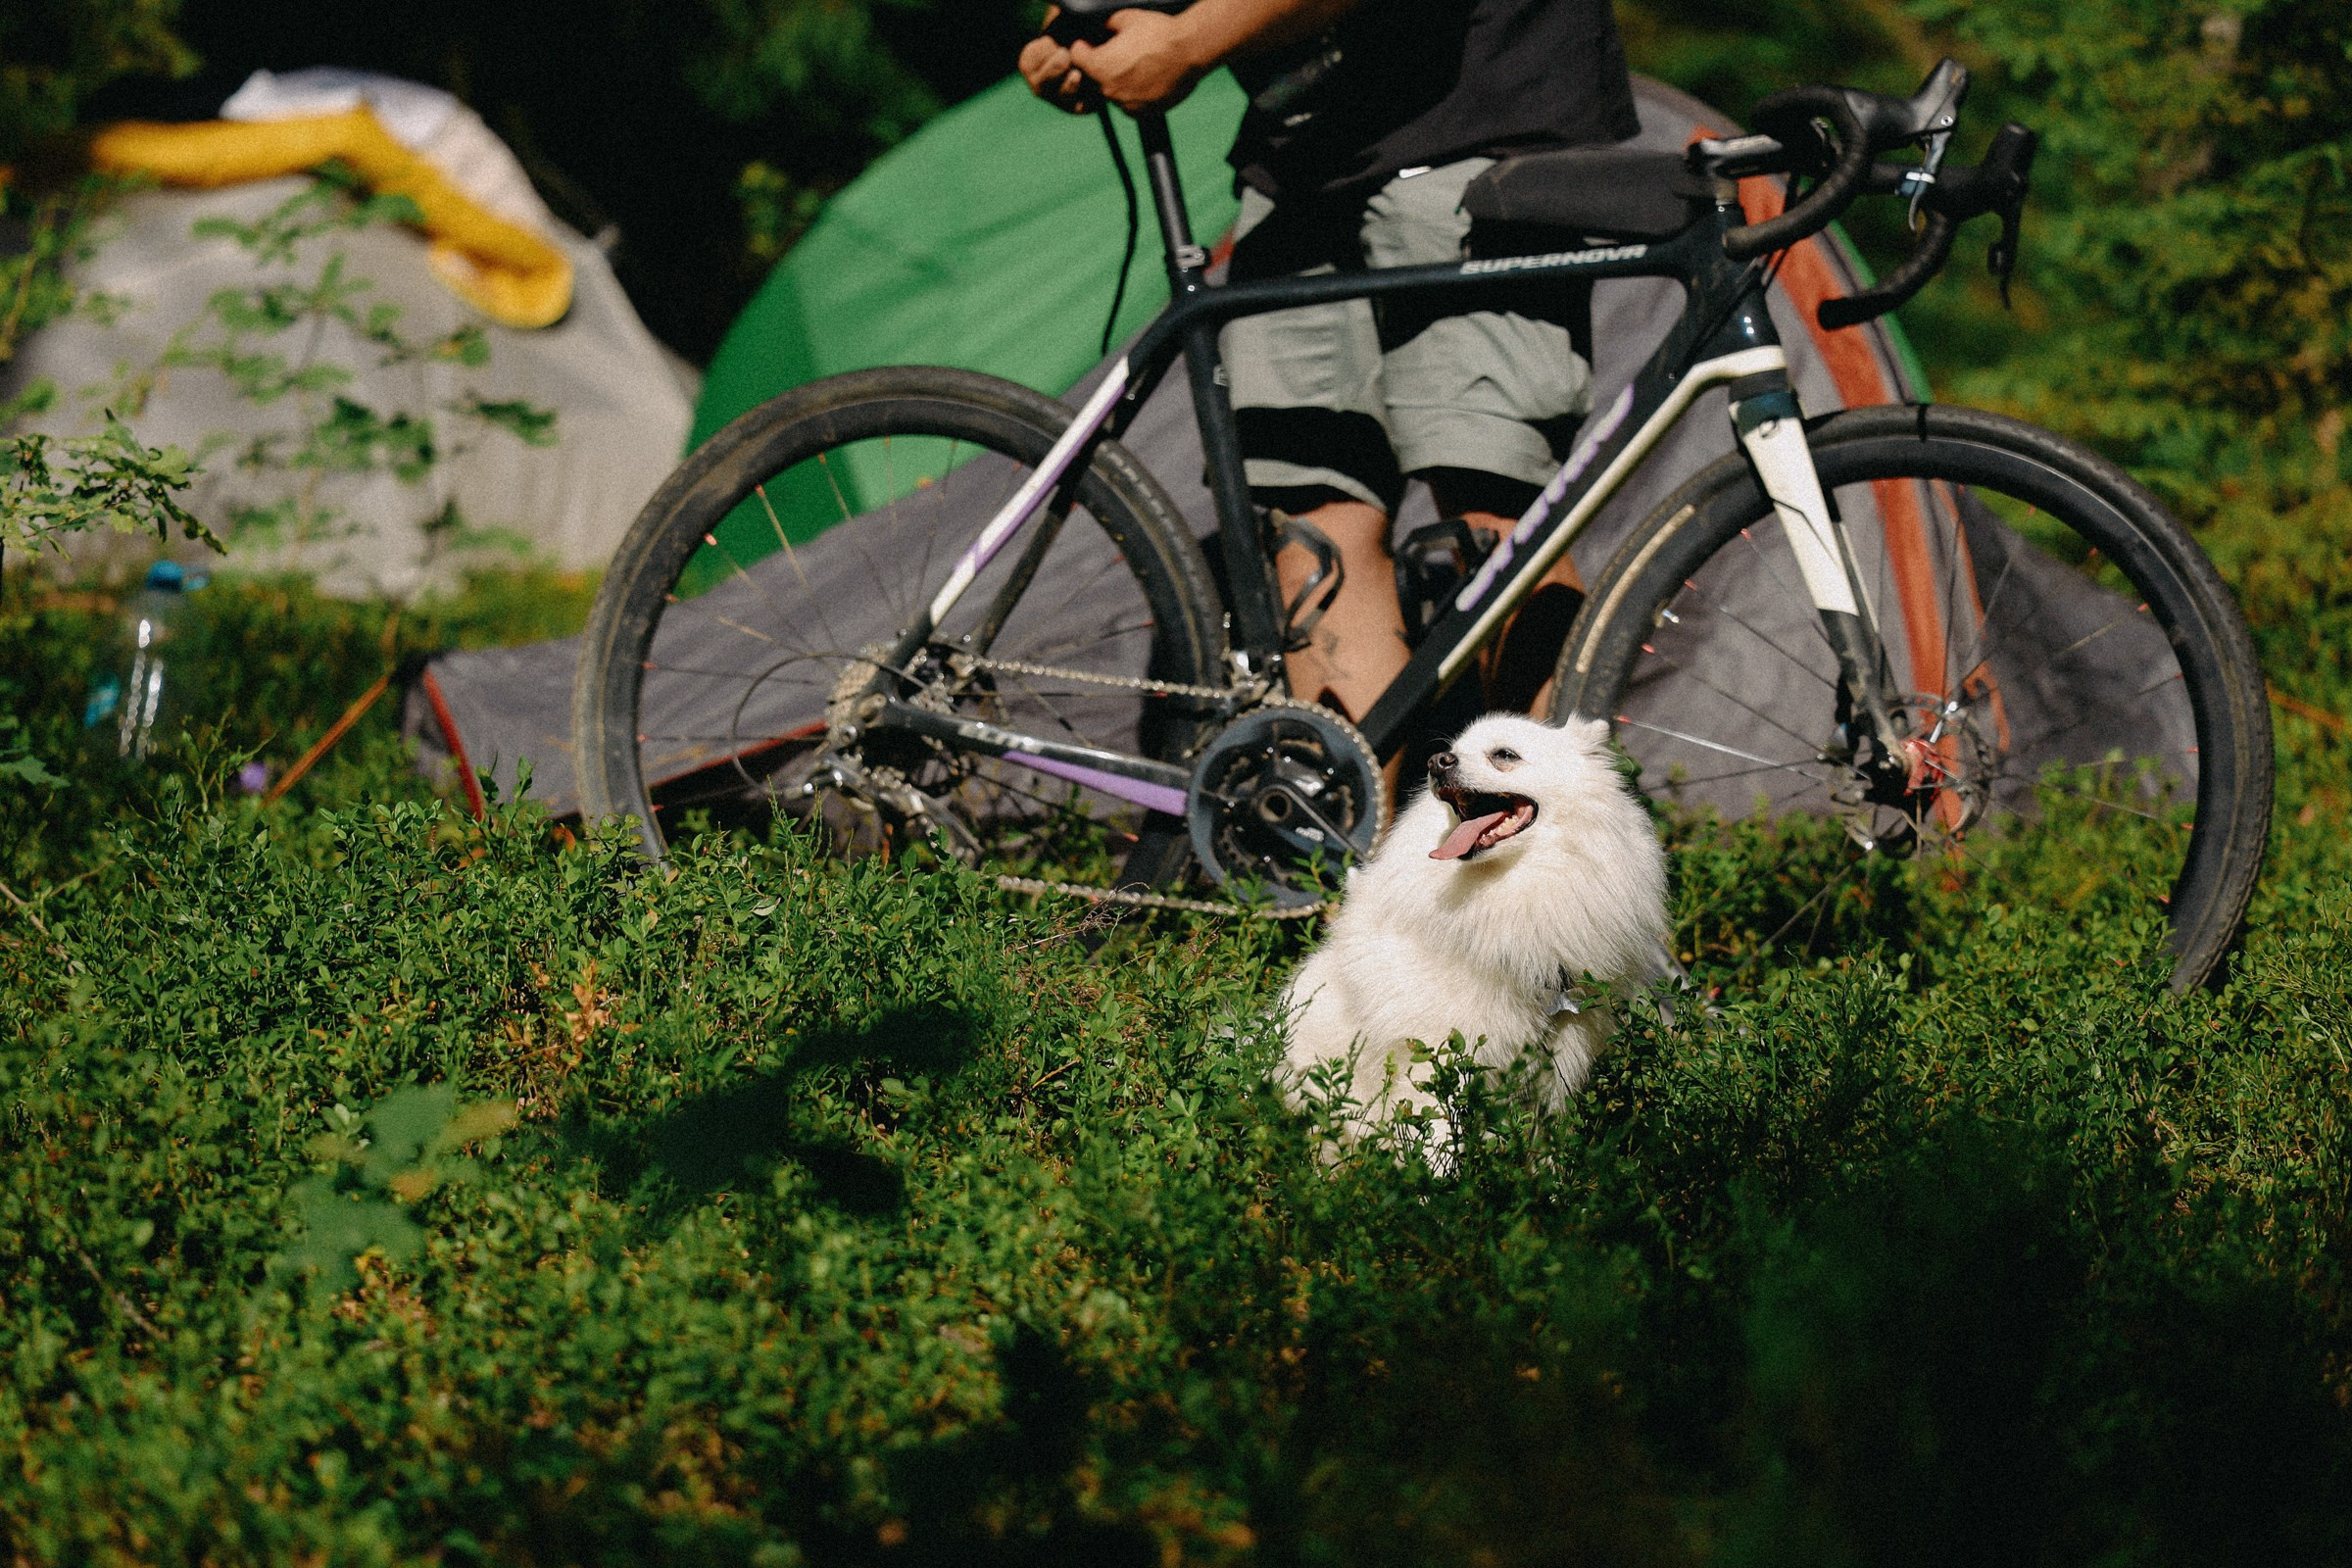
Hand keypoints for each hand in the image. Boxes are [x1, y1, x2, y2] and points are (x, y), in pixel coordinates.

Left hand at [1019, 8, 1210, 115]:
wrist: (1189, 50)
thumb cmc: (1158, 32)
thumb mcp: (1126, 18)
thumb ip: (1105, 24)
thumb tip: (1098, 26)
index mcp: (1098, 65)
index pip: (1076, 57)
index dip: (1084, 47)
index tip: (1092, 43)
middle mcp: (1107, 89)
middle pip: (1093, 78)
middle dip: (1101, 66)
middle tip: (1120, 53)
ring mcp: (1125, 104)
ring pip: (1112, 93)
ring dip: (1118, 82)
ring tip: (1138, 66)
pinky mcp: (1142, 113)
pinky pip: (1129, 105)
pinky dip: (1133, 95)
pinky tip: (1147, 80)